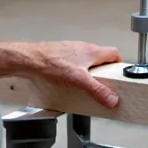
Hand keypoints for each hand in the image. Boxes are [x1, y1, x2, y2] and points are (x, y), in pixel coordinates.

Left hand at [0, 41, 121, 107]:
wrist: (27, 59)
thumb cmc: (50, 63)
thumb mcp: (79, 80)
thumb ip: (97, 90)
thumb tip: (112, 98)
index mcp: (92, 51)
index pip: (114, 53)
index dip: (119, 63)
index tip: (119, 75)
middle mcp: (82, 48)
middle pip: (100, 57)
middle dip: (103, 71)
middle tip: (102, 84)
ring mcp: (70, 51)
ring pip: (86, 60)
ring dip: (89, 71)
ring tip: (84, 85)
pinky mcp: (60, 55)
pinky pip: (73, 62)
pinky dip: (75, 71)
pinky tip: (68, 81)